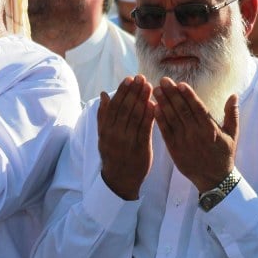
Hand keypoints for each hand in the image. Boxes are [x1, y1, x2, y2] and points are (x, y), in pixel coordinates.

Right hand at [98, 75, 155, 199]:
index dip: (122, 91)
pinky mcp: (140, 148)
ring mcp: (127, 142)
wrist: (119, 180)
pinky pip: (145, 129)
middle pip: (125, 109)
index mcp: (105, 130)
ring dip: (142, 100)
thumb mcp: (103, 135)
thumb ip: (104, 115)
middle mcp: (115, 134)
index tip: (130, 79)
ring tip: (149, 86)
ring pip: (135, 117)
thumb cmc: (113, 154)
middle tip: (141, 78)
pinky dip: (149, 116)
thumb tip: (104, 94)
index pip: (114, 106)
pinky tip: (154, 105)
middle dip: (134, 92)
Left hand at [153, 77, 237, 191]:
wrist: (214, 178)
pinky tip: (154, 108)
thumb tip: (234, 95)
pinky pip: (165, 132)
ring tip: (156, 90)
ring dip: (163, 103)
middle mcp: (196, 134)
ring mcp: (184, 142)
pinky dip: (160, 120)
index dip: (189, 96)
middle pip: (182, 111)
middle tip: (164, 80)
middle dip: (172, 94)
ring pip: (172, 119)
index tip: (180, 84)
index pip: (198, 108)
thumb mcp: (233, 134)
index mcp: (210, 129)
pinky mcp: (175, 150)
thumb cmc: (224, 154)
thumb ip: (232, 114)